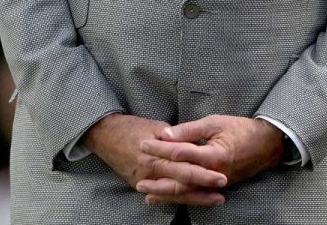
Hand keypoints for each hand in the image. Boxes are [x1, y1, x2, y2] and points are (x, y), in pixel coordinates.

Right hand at [83, 113, 227, 206]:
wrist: (104, 135)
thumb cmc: (131, 127)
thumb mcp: (155, 125)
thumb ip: (175, 136)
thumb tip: (192, 144)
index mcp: (156, 153)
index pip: (184, 166)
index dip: (203, 172)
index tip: (221, 175)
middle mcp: (150, 170)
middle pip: (181, 183)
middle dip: (203, 188)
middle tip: (222, 190)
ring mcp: (144, 180)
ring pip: (173, 193)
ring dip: (195, 198)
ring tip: (214, 199)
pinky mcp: (138, 184)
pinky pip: (162, 195)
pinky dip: (177, 198)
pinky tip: (192, 200)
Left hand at [136, 115, 283, 203]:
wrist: (266, 145)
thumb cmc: (240, 129)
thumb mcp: (214, 122)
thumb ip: (189, 130)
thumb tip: (167, 134)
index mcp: (214, 155)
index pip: (181, 153)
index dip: (160, 149)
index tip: (144, 144)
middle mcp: (214, 174)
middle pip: (181, 180)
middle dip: (158, 178)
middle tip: (138, 177)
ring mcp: (216, 183)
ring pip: (187, 192)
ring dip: (165, 193)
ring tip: (146, 193)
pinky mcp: (218, 187)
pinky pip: (196, 194)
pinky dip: (179, 196)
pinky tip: (165, 197)